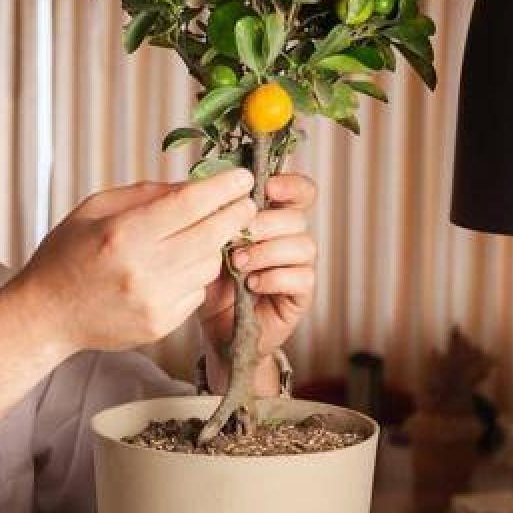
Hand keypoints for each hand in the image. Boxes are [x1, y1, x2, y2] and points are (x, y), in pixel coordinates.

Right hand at [9, 170, 257, 354]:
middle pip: (212, 235)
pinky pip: (197, 291)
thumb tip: (196, 185)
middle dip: (236, 214)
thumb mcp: (95, 208)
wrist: (46, 315)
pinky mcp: (162, 325)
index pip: (189, 205)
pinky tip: (171, 269)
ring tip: (192, 237)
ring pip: (210, 264)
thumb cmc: (67, 254)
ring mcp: (155, 302)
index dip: (223, 188)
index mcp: (124, 234)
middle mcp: (143, 270)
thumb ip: (147, 194)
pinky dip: (193, 276)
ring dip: (212, 246)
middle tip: (245, 202)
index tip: (242, 177)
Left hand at [198, 173, 317, 374]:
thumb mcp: (210, 245)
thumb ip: (216, 218)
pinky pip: (302, 277)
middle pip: (297, 217)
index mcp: (274, 218)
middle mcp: (292, 239)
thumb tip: (209, 188)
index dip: (290, 185)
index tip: (266, 187)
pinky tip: (251, 284)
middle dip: (264, 223)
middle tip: (235, 236)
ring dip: (266, 251)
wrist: (218, 328)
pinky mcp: (301, 295)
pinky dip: (274, 277)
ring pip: (303, 245)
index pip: (300, 192)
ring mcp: (300, 266)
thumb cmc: (214, 281)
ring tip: (238, 263)